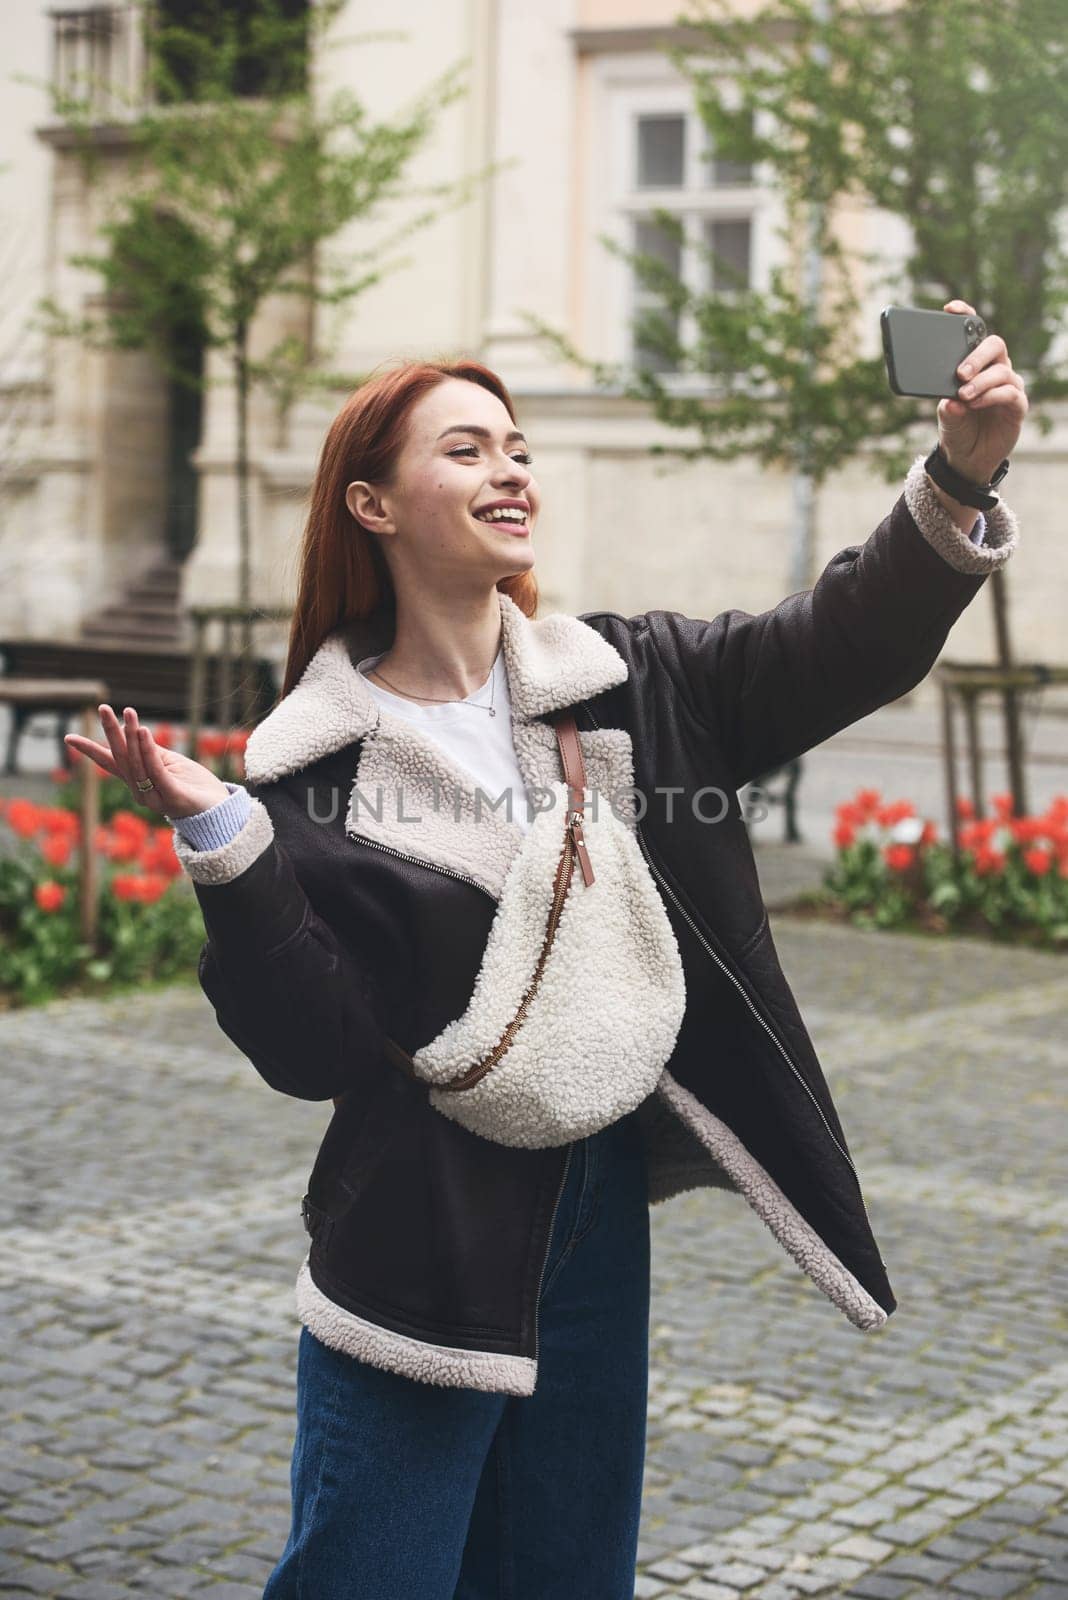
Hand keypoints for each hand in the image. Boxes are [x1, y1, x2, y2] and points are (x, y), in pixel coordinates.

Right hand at [65, 706, 231, 819]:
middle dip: (111, 732)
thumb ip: (149, 751)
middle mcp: (139, 790)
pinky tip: (144, 732)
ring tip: (129, 714)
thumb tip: (130, 729)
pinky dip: (148, 752)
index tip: (69, 736)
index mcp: (137, 781)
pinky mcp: (171, 797)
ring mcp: (154, 796)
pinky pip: (156, 771)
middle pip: (120, 758)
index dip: (90, 750)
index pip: (110, 762)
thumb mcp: (168, 763)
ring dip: (132, 736)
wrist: (217, 812)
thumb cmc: (192, 785)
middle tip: (103, 708)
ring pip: (137, 763)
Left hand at [937, 298, 1028, 484]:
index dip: (966, 316)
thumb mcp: (945, 415)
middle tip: (960, 372)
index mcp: (975, 364)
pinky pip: (1009, 393)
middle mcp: (994, 369)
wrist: (966, 458)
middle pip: (995, 345)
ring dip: (981, 381)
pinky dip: (991, 396)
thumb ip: (945, 404)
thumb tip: (949, 399)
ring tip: (964, 394)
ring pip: (1001, 371)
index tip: (950, 309)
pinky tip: (975, 403)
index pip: (975, 333)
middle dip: (977, 355)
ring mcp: (1008, 386)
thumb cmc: (957, 428)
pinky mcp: (1017, 406)